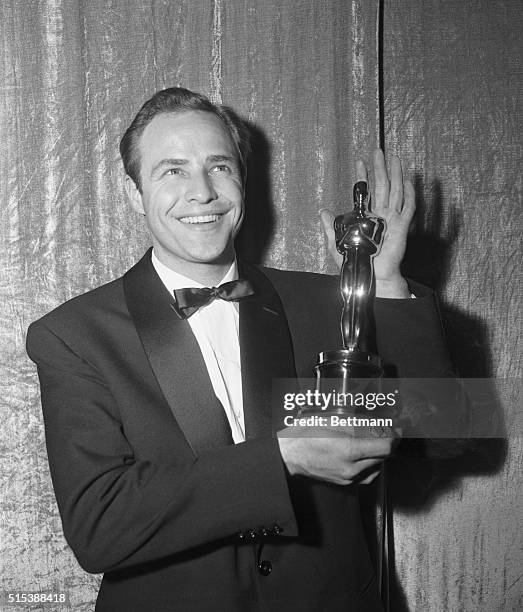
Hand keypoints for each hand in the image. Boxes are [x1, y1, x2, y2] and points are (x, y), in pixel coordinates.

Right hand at [277, 426, 393, 485]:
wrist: (288, 455)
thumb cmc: (306, 434)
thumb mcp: (334, 421)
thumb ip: (361, 424)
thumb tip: (381, 424)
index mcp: (349, 450)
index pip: (386, 447)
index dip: (395, 435)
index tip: (397, 427)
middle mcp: (352, 468)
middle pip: (384, 456)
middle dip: (389, 442)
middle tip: (389, 430)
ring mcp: (349, 478)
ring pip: (378, 466)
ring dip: (381, 453)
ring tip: (376, 441)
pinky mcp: (346, 483)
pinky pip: (367, 475)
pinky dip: (372, 463)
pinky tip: (366, 454)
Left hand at [320, 149, 414, 297]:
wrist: (370, 276)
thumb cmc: (356, 262)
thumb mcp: (337, 243)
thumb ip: (330, 227)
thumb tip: (322, 211)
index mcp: (366, 217)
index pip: (365, 192)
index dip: (363, 177)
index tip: (360, 162)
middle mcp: (380, 215)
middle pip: (382, 186)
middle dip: (380, 168)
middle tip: (378, 151)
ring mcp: (392, 219)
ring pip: (395, 191)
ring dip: (395, 174)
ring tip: (394, 158)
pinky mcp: (401, 227)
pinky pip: (408, 208)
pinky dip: (408, 194)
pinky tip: (407, 181)